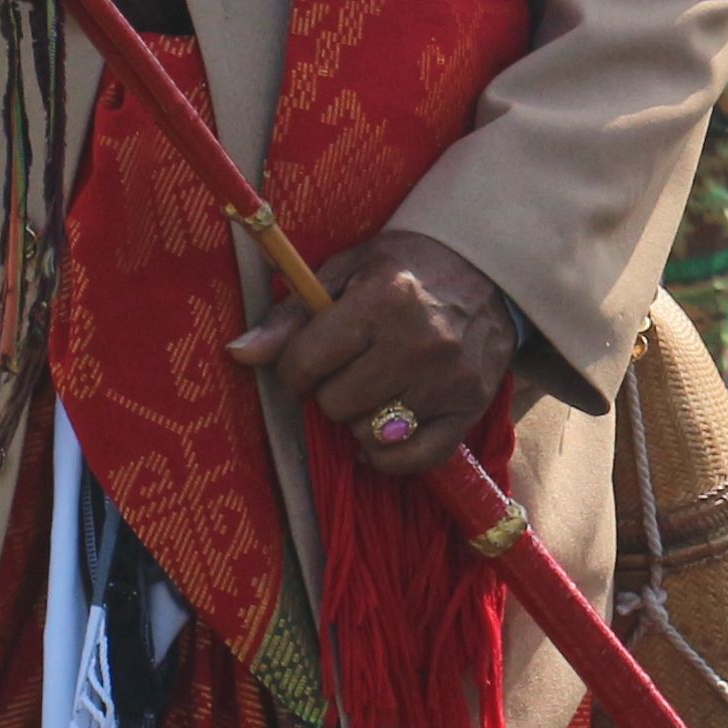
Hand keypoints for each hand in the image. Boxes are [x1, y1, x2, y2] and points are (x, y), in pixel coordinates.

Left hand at [230, 229, 520, 477]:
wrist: (490, 269)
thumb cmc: (408, 268)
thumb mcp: (347, 271)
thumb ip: (292, 315)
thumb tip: (237, 353)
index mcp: (384, 299)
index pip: (306, 362)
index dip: (293, 371)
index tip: (307, 363)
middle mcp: (420, 341)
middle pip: (335, 404)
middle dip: (330, 391)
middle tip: (350, 369)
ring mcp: (448, 378)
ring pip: (368, 434)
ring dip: (360, 418)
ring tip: (376, 389)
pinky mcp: (470, 407)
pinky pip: (414, 459)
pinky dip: (390, 455)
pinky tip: (386, 430)